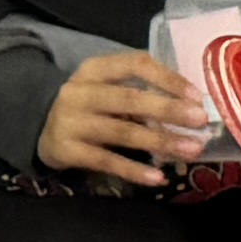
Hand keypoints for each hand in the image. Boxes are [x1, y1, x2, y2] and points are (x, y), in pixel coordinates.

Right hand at [35, 49, 192, 185]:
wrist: (40, 126)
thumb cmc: (89, 105)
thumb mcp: (106, 86)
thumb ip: (139, 89)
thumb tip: (191, 107)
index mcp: (95, 68)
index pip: (135, 64)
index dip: (167, 78)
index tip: (196, 95)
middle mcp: (80, 92)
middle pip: (130, 99)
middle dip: (169, 110)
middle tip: (201, 121)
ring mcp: (71, 122)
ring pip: (122, 132)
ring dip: (160, 142)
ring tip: (191, 150)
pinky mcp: (67, 151)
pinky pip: (106, 161)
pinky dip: (134, 170)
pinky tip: (158, 177)